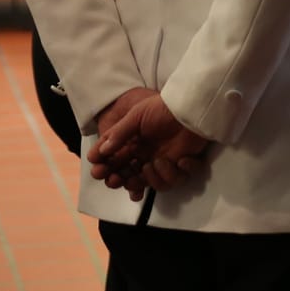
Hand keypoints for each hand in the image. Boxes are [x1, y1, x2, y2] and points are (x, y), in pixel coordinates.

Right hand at [93, 92, 207, 194]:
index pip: (112, 161)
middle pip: (128, 178)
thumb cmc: (162, 108)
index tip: (98, 171)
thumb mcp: (136, 116)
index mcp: (131, 144)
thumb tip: (101, 151)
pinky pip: (176, 179)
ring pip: (152, 183)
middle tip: (116, 179)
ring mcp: (162, 161)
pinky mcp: (180, 164)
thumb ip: (119, 134)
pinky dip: (176, 173)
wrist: (191, 107)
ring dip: (151, 179)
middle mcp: (145, 156)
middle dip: (119, 181)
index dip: (103, 168)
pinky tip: (180, 160)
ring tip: (152, 164)